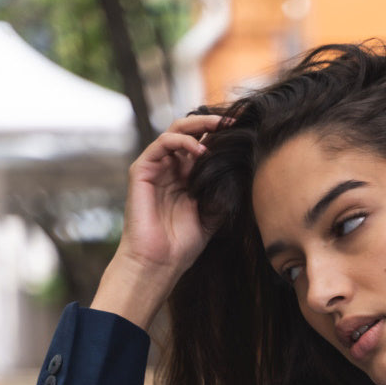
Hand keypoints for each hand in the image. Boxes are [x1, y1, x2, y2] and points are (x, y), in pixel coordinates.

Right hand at [115, 111, 233, 280]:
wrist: (158, 263)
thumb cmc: (182, 246)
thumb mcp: (213, 216)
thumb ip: (223, 193)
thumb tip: (243, 171)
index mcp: (186, 178)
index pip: (203, 146)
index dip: (220, 137)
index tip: (243, 131)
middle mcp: (170, 169)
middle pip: (190, 134)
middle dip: (212, 123)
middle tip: (233, 121)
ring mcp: (155, 168)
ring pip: (175, 132)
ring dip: (199, 126)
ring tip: (220, 128)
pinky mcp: (142, 170)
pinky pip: (162, 144)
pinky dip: (182, 142)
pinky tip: (200, 150)